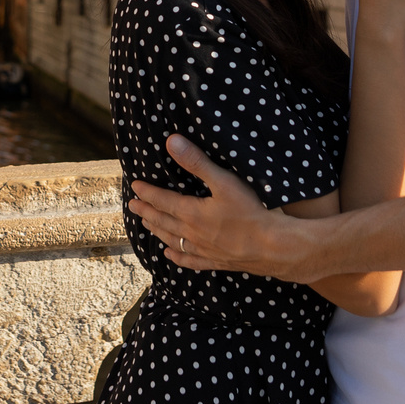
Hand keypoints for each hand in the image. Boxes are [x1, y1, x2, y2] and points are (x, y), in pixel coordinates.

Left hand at [127, 135, 312, 277]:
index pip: (163, 201)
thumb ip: (196, 162)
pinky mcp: (216, 261)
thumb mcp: (223, 181)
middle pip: (163, 221)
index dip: (148, 193)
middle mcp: (192, 233)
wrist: (271, 246)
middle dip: (147, 212)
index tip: (135, 187)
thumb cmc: (249, 212)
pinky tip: (170, 255)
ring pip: (172, 240)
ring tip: (146, 225)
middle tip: (133, 206)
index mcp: (191, 213)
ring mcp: (203, 250)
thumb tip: (172, 142)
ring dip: (158, 231)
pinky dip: (177, 257)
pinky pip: (190, 261)